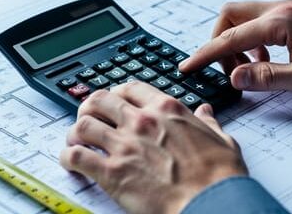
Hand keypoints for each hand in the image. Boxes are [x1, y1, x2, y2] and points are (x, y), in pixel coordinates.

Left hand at [60, 82, 246, 213]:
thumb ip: (208, 124)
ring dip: (76, 133)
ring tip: (76, 141)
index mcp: (167, 110)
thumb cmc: (220, 177)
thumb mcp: (222, 140)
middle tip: (89, 118)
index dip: (117, 93)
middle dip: (90, 108)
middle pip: (100, 100)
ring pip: (83, 125)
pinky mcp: (112, 172)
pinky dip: (69, 157)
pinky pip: (77, 156)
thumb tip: (205, 113)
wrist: (213, 203)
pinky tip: (71, 162)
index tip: (114, 102)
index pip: (131, 88)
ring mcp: (124, 145)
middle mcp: (142, 122)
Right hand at [179, 0, 291, 98]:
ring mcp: (289, 9)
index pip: (230, 38)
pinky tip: (265, 61)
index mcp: (281, 22)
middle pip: (230, 16)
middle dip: (218, 42)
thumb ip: (266, 77)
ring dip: (236, 42)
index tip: (187, 67)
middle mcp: (281, 8)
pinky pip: (260, 21)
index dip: (205, 55)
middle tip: (224, 71)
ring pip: (244, 17)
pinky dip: (252, 40)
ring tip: (247, 70)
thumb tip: (235, 77)